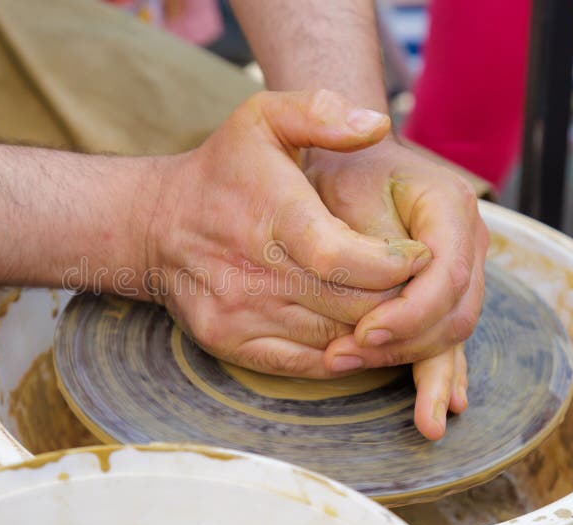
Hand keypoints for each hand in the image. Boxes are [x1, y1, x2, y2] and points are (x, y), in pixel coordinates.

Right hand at [146, 91, 430, 377]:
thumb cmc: (222, 170)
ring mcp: (237, 312)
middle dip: (396, 299)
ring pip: (333, 337)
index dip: (392, 265)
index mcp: (269, 213)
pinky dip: (340, 354)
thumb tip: (376, 125)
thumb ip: (321, 112)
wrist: (157, 224)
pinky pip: (305, 364)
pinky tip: (354, 330)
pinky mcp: (229, 341)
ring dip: (373, 328)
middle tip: (416, 285)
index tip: (416, 255)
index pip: (343, 257)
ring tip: (393, 305)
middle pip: (348, 304)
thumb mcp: (261, 117)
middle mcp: (251, 269)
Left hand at [305, 140, 487, 438]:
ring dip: (416, 365)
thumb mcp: (347, 190)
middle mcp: (466, 240)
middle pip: (455, 311)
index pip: (446, 275)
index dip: (409, 313)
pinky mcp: (442, 290)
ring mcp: (460, 267)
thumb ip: (372, 242)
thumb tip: (392, 294)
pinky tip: (443, 404)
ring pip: (452, 330)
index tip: (362, 332)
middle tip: (345, 359)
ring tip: (390, 395)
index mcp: (450, 207)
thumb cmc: (341, 170)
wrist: (346, 160)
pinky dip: (441, 369)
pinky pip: (446, 333)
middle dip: (406, 344)